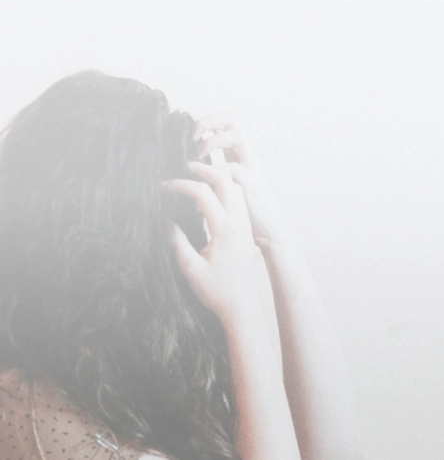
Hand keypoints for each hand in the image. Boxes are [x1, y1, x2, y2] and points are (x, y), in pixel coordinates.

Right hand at [164, 161, 259, 322]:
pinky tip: (213, 197)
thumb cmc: (217, 292)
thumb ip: (177, 243)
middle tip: (186, 166)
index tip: (164, 187)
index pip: (202, 193)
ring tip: (199, 177)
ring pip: (235, 188)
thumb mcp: (190, 270)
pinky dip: (226, 189)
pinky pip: (239, 200)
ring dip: (218, 177)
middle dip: (205, 170)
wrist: (243, 308)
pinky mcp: (247, 230)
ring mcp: (245, 225)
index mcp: (224, 228)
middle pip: (225, 181)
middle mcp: (238, 221)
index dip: (181, 185)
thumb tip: (166, 221)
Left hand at [192, 114, 290, 252]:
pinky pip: (234, 169)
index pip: (228, 122)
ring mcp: (251, 169)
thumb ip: (214, 174)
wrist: (269, 232)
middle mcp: (247, 157)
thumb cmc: (245, 211)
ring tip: (196, 156)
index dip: (209, 119)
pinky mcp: (251, 186)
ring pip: (238, 138)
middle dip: (210, 121)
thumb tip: (186, 168)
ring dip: (213, 141)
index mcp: (239, 155)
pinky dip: (215, 171)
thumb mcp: (228, 186)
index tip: (190, 131)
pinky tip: (201, 184)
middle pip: (234, 121)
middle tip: (192, 135)